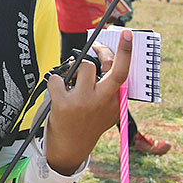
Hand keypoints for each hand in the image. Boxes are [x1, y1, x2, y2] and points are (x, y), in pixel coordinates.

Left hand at [43, 30, 132, 173]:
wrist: (71, 147)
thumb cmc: (87, 123)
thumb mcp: (106, 111)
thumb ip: (108, 92)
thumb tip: (100, 63)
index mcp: (115, 101)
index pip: (123, 73)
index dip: (126, 52)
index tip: (127, 34)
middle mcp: (102, 100)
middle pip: (106, 66)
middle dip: (104, 50)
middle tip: (97, 45)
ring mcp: (83, 102)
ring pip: (81, 67)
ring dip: (74, 69)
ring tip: (71, 82)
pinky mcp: (64, 104)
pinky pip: (57, 79)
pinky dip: (55, 82)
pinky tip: (58, 92)